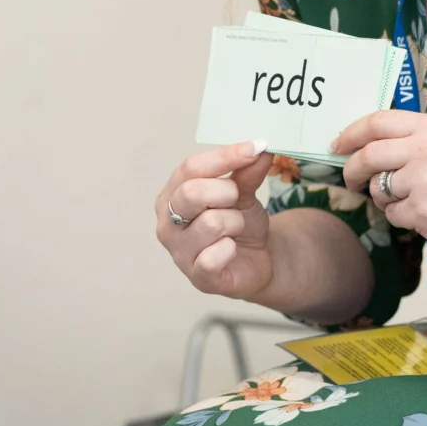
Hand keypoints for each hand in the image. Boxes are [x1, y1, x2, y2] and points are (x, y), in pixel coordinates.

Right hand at [156, 141, 277, 301]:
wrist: (256, 259)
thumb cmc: (239, 223)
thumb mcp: (244, 192)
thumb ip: (247, 170)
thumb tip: (259, 148)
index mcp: (172, 194)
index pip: (190, 168)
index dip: (223, 157)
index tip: (255, 148)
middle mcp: (167, 222)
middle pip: (192, 193)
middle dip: (227, 192)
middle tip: (238, 199)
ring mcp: (179, 251)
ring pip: (211, 224)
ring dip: (235, 222)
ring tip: (236, 228)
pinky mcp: (197, 277)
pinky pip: (214, 257)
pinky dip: (231, 249)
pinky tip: (232, 249)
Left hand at [336, 110, 426, 263]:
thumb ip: (414, 139)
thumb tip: (365, 145)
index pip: (378, 121)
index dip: (351, 133)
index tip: (337, 145)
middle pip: (368, 155)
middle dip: (351, 170)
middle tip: (350, 179)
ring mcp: (424, 181)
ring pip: (378, 188)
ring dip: (386, 197)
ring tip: (416, 199)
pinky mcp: (424, 212)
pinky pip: (393, 215)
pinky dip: (403, 218)